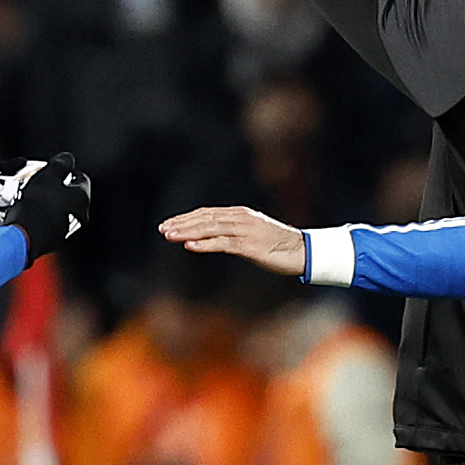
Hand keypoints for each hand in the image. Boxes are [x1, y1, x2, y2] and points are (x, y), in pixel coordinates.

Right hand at [6, 153, 91, 260]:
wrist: (25, 237)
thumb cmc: (38, 203)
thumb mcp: (48, 175)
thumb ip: (61, 164)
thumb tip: (68, 158)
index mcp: (82, 197)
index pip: (81, 178)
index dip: (67, 170)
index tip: (53, 169)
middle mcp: (80, 215)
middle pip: (71, 194)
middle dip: (57, 187)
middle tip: (41, 182)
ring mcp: (67, 229)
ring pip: (61, 209)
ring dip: (50, 201)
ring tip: (32, 196)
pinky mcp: (54, 240)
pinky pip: (51, 222)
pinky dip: (43, 215)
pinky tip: (29, 212)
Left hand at [159, 204, 306, 277]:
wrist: (301, 251)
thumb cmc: (277, 245)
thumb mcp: (253, 233)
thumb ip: (233, 232)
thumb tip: (212, 237)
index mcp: (239, 214)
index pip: (207, 213)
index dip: (186, 218)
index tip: (169, 224)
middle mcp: (240, 218)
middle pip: (205, 218)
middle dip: (181, 223)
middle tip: (162, 229)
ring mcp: (245, 231)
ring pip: (210, 228)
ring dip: (187, 232)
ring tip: (169, 236)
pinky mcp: (249, 245)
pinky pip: (223, 244)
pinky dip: (205, 244)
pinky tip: (190, 245)